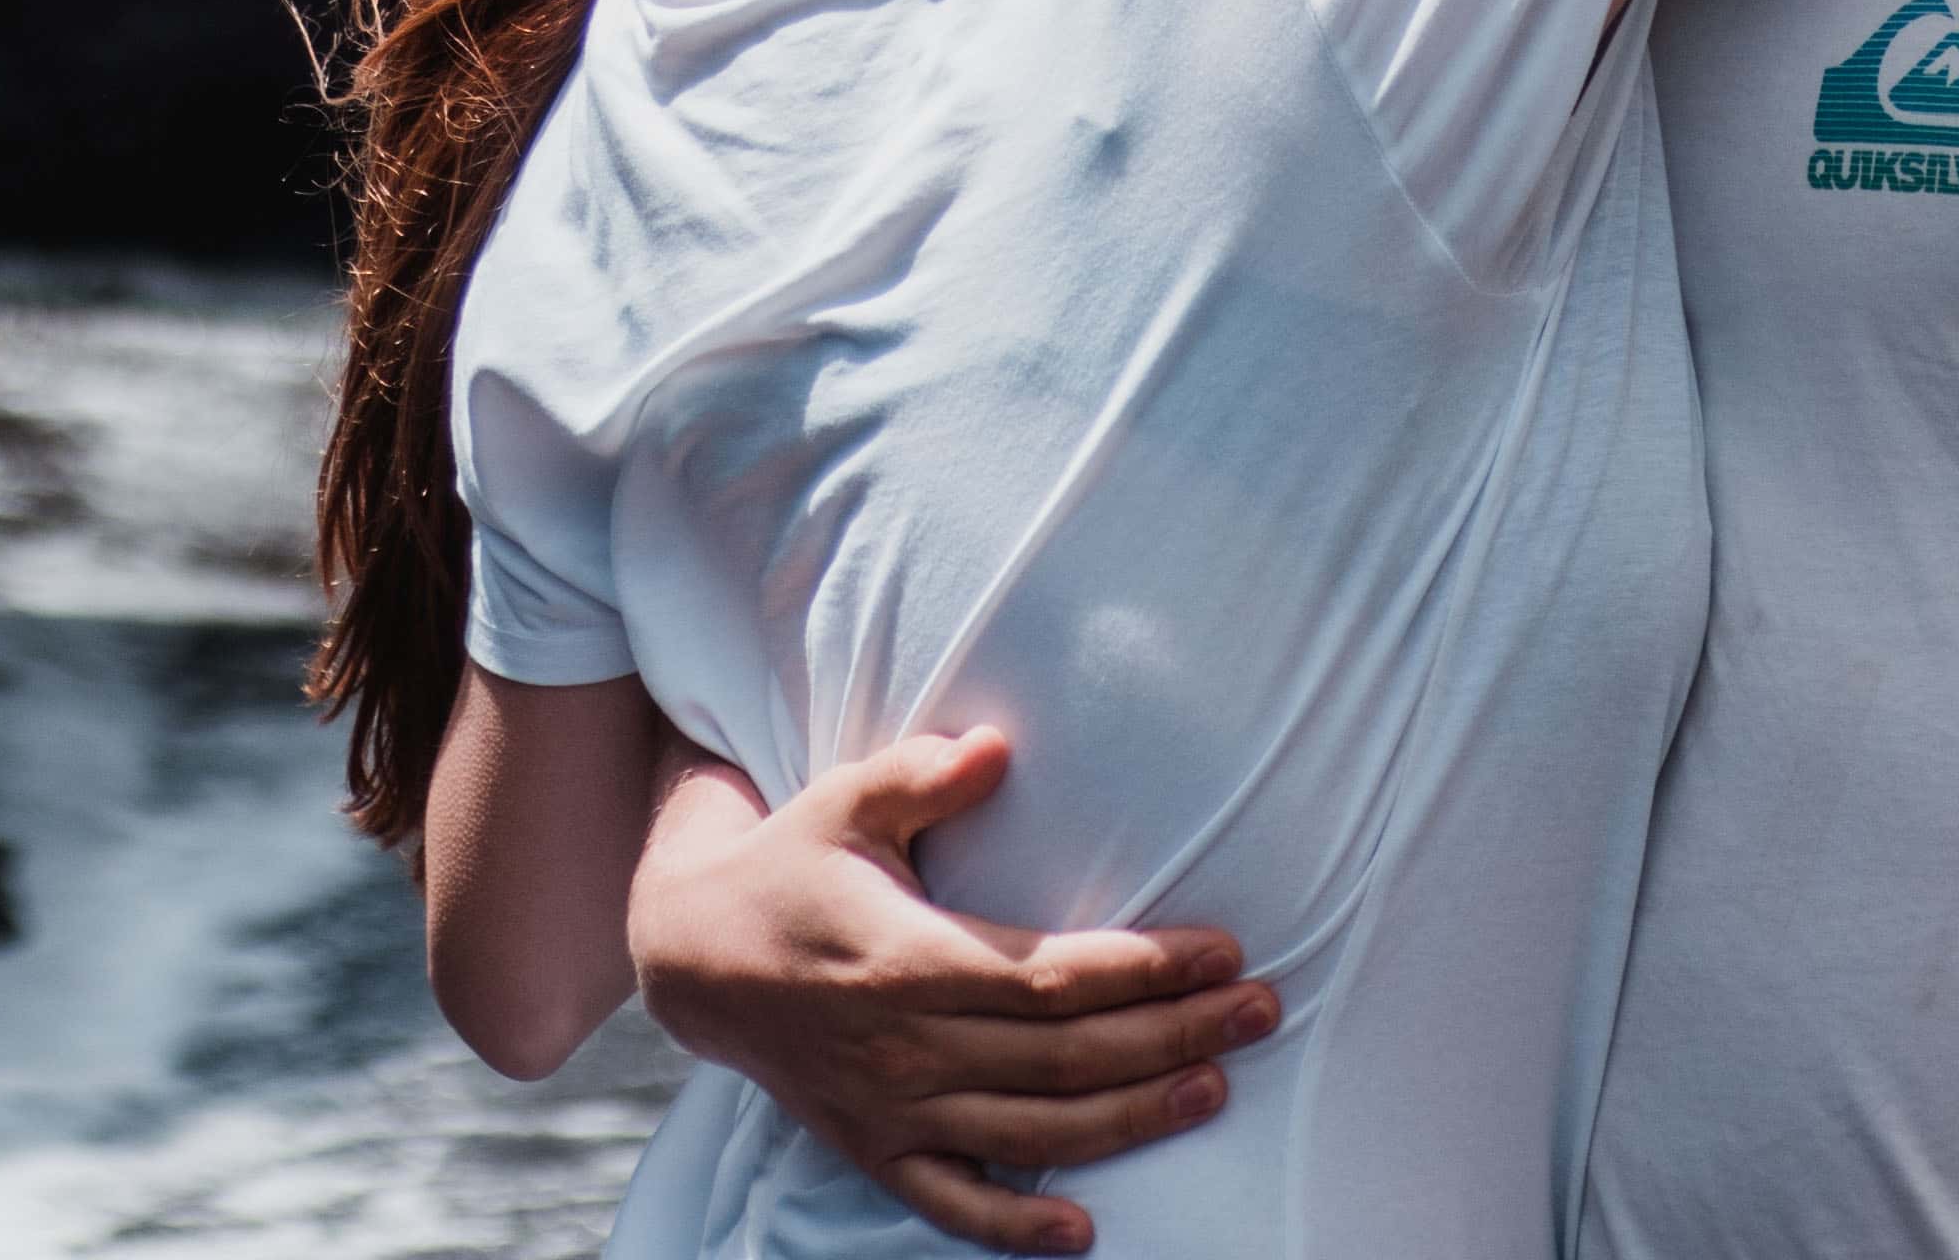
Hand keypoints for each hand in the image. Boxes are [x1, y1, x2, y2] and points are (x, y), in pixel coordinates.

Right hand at [629, 726, 1277, 1254]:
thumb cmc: (795, 865)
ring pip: (1032, 1134)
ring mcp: (889, 1111)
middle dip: (1173, 1037)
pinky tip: (1084, 1232)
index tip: (1225, 951)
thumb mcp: (846, 799)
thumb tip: (996, 748)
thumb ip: (924, 775)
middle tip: (1262, 1011)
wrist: (696, 956)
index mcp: (908, 959)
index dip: (1146, 969)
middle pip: (1066, 1059)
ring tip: (1214, 1089)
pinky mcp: (872, 1150)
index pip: (1054, 978)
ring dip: (1131, 1121)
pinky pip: (950, 1204)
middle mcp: (906, 1047)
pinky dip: (1014, 1228)